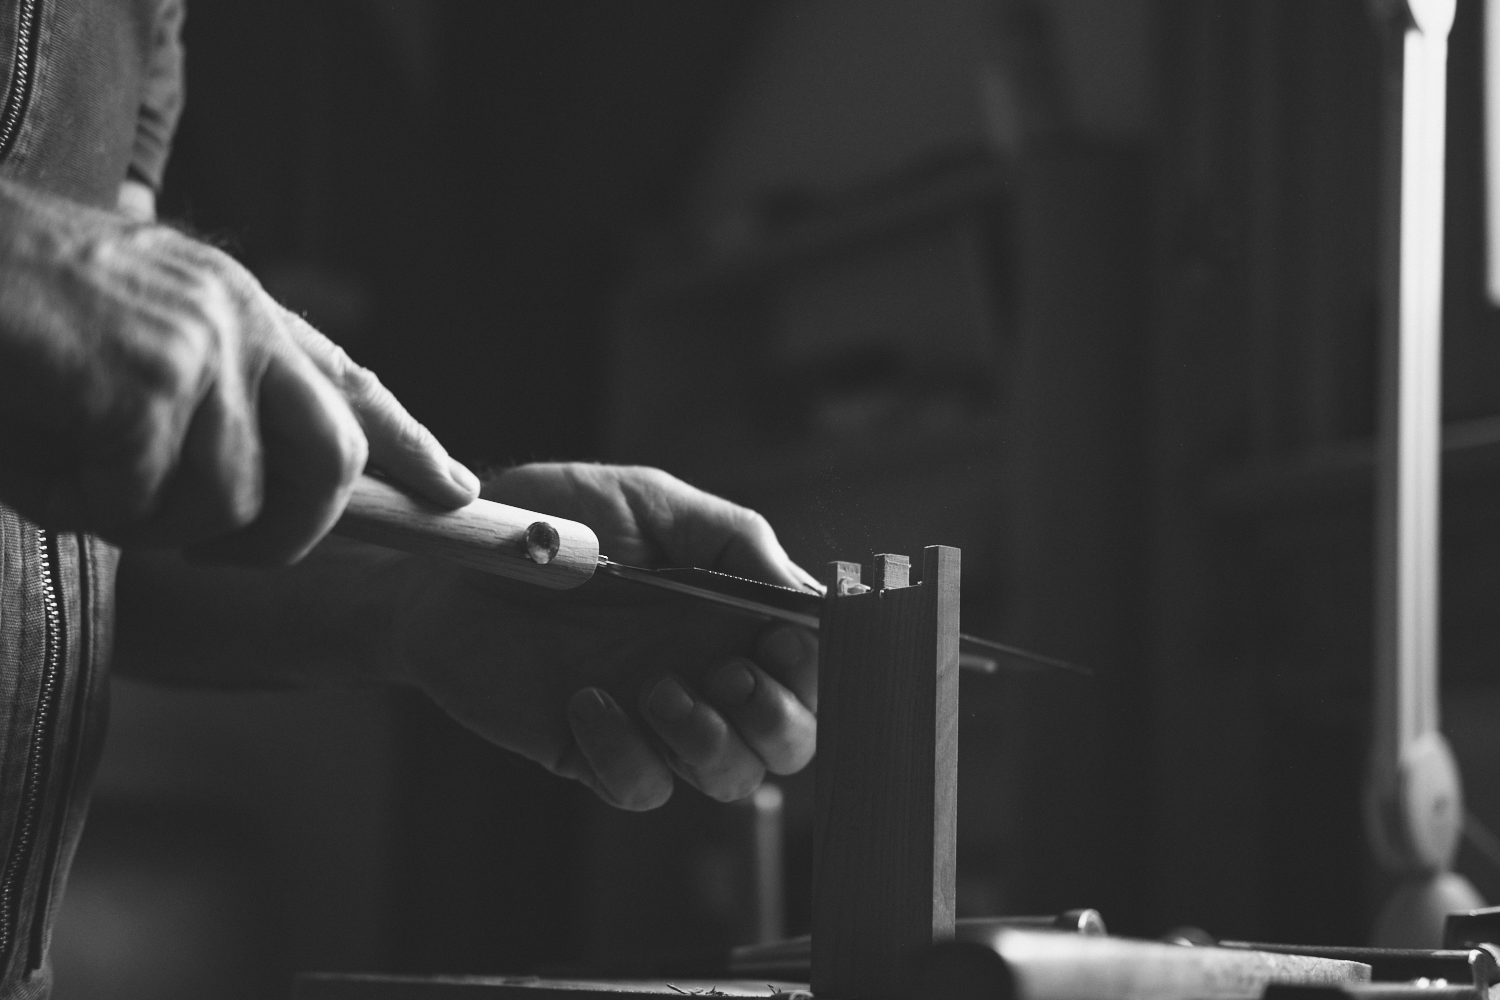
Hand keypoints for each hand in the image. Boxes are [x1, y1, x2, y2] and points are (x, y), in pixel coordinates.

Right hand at [0, 179, 475, 561]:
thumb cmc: (20, 317)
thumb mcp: (135, 348)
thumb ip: (212, 403)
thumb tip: (258, 500)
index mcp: (243, 312)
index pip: (354, 389)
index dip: (412, 449)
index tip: (456, 494)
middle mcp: (240, 320)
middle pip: (330, 465)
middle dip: (278, 534)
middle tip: (206, 550)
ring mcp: (201, 345)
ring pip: (225, 502)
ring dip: (140, 516)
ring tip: (72, 466)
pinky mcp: (149, 377)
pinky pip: (141, 499)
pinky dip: (80, 503)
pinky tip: (39, 459)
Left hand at [389, 463, 821, 808]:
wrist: (450, 561)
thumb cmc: (552, 520)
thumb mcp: (651, 501)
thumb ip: (734, 539)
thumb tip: (809, 592)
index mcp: (732, 612)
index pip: (812, 662)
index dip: (819, 666)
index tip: (785, 642)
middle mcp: (705, 671)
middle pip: (792, 740)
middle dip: (779, 720)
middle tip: (729, 677)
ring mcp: (654, 718)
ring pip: (733, 778)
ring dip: (710, 742)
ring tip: (655, 688)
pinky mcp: (595, 751)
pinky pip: (644, 787)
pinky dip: (627, 753)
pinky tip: (584, 701)